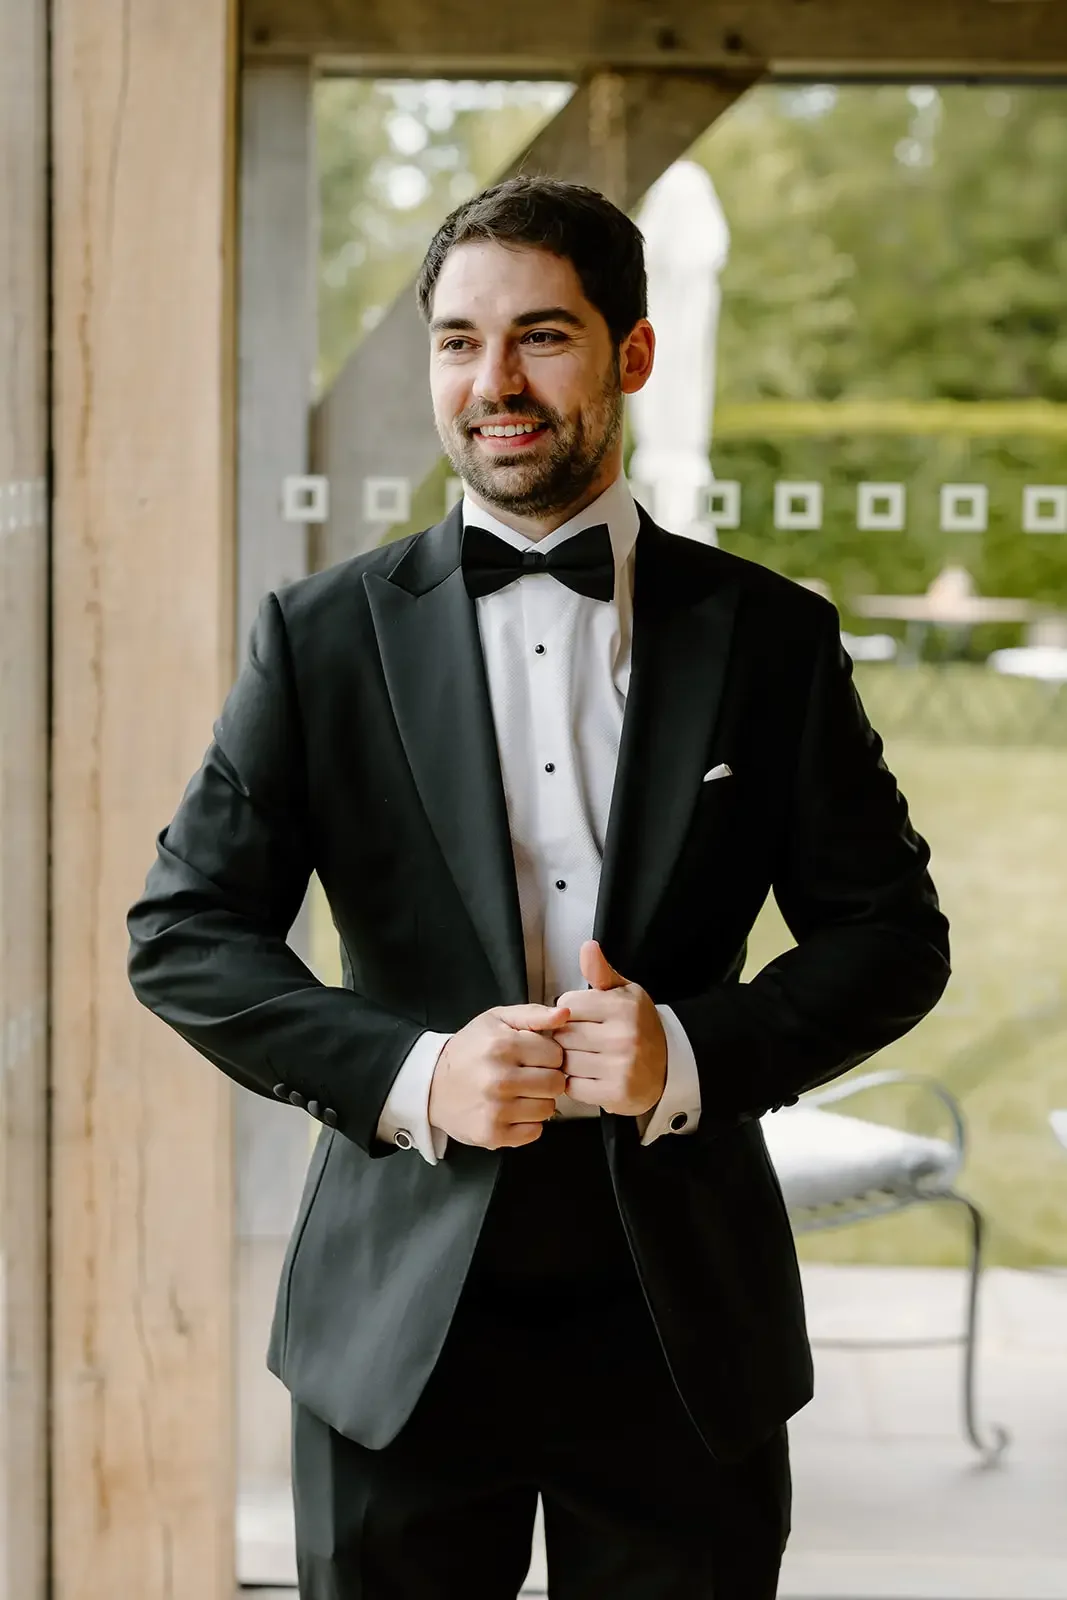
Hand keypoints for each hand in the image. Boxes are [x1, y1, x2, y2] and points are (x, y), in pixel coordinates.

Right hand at [428, 1003, 569, 1149]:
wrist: (431, 1084)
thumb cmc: (470, 1050)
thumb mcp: (497, 1020)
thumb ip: (534, 1014)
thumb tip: (564, 1015)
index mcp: (503, 1046)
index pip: (557, 1055)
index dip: (549, 1055)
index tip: (533, 1056)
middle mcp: (499, 1079)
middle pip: (556, 1083)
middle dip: (547, 1078)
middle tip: (529, 1075)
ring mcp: (495, 1110)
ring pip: (548, 1109)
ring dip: (538, 1101)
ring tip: (519, 1092)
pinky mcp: (492, 1134)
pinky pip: (534, 1132)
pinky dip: (528, 1123)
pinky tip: (512, 1111)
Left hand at [554, 941, 666, 1116]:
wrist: (669, 1065)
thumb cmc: (639, 1026)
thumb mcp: (625, 992)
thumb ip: (601, 972)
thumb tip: (588, 947)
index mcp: (624, 1006)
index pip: (568, 1004)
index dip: (570, 1011)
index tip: (583, 1016)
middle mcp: (624, 1036)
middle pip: (564, 1033)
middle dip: (567, 1037)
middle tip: (584, 1039)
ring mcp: (622, 1066)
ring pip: (566, 1061)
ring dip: (569, 1061)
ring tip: (586, 1057)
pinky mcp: (617, 1093)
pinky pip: (574, 1087)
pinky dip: (576, 1083)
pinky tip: (590, 1075)